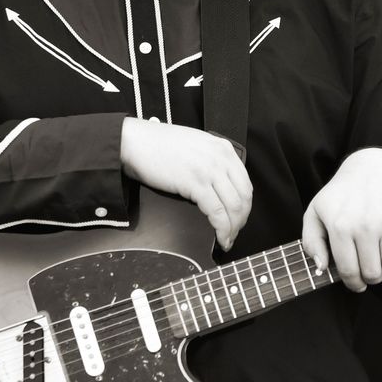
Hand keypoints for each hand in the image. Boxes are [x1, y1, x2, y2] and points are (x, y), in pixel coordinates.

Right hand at [120, 119, 252, 249]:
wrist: (136, 142)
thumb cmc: (159, 145)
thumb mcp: (196, 146)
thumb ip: (212, 161)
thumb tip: (220, 186)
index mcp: (223, 149)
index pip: (245, 183)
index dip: (245, 206)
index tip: (240, 218)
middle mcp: (221, 158)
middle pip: (243, 197)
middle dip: (242, 220)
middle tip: (235, 233)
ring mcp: (210, 170)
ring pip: (234, 207)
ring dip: (234, 228)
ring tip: (227, 239)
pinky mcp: (196, 184)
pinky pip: (217, 212)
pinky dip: (222, 229)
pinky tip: (220, 238)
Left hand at [301, 148, 381, 292]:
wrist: (372, 165)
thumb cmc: (342, 194)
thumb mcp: (316, 212)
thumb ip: (311, 241)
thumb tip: (321, 267)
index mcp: (339, 226)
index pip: (349, 271)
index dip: (354, 284)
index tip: (358, 284)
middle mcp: (364, 225)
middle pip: (373, 273)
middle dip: (373, 277)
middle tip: (373, 270)